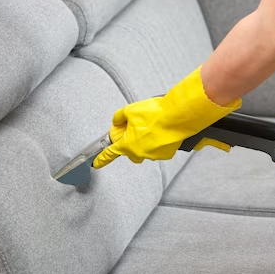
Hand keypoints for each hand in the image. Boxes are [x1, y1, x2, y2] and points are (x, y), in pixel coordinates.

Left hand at [93, 67, 240, 167]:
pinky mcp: (167, 153)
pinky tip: (162, 131)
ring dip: (145, 141)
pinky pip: (158, 149)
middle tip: (135, 128)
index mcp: (128, 145)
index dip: (102, 159)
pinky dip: (158, 142)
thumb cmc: (155, 114)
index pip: (110, 154)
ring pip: (145, 150)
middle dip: (130, 142)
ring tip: (152, 126)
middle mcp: (140, 153)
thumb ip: (120, 117)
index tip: (97, 163)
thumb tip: (117, 120)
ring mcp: (154, 155)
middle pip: (130, 151)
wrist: (178, 117)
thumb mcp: (131, 110)